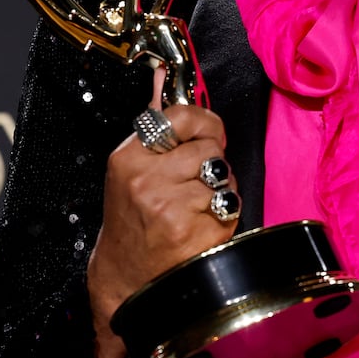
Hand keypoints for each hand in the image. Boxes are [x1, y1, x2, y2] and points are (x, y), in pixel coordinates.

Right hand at [86, 104, 236, 357]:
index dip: (205, 124)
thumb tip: (164, 76)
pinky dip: (224, 218)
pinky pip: (231, 207)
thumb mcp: (131, 170)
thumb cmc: (133, 222)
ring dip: (220, 192)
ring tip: (197, 208)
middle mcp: (146, 179)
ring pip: (224, 177)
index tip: (208, 135)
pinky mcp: (194, 231)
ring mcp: (169, 206)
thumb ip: (156, 126)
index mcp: (129, 157)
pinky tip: (202, 228)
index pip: (181, 116)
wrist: (127, 281)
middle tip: (195, 185)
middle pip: (210, 148)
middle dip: (211, 165)